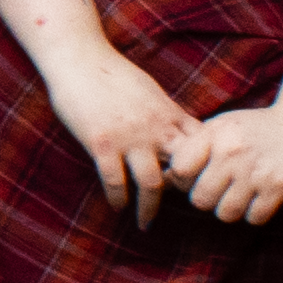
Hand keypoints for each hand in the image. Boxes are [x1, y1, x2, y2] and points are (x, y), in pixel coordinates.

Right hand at [44, 53, 202, 230]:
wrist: (79, 59)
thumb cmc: (111, 72)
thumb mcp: (149, 90)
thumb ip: (164, 112)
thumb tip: (177, 129)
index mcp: (168, 114)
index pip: (199, 148)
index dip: (203, 169)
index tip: (198, 186)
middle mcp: (154, 129)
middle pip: (182, 170)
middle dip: (183, 194)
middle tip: (178, 213)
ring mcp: (129, 138)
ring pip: (151, 183)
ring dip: (149, 208)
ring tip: (146, 223)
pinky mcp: (102, 144)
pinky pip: (114, 181)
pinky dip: (118, 198)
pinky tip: (117, 206)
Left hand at [164, 104, 282, 226]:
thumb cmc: (257, 131)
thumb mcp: (223, 128)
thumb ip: (195, 149)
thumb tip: (165, 179)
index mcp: (215, 134)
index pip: (180, 169)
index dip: (185, 179)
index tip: (198, 176)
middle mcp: (232, 151)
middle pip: (199, 199)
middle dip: (209, 200)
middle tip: (223, 190)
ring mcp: (256, 170)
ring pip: (225, 213)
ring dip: (232, 209)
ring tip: (242, 194)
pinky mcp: (279, 186)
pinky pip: (254, 217)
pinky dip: (256, 213)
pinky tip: (262, 197)